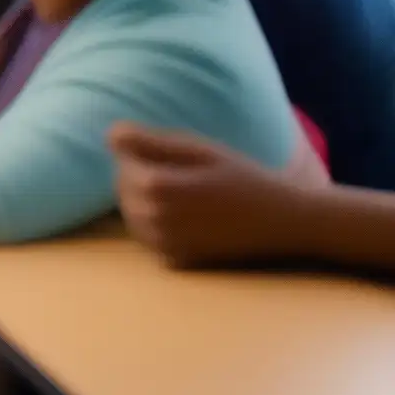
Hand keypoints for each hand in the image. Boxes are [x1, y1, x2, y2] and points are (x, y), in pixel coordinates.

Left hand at [108, 123, 309, 267]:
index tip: (172, 151)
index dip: (140, 150)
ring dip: (147, 198)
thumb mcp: (199, 150)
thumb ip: (150, 142)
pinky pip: (147, 235)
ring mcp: (162, 243)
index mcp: (156, 186)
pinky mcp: (175, 260)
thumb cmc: (243, 178)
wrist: (284, 222)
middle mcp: (153, 218)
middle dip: (141, 174)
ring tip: (186, 191)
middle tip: (183, 171)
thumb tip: (110, 134)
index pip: (121, 160)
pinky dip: (157, 222)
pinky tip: (187, 215)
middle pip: (122, 187)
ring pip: (132, 212)